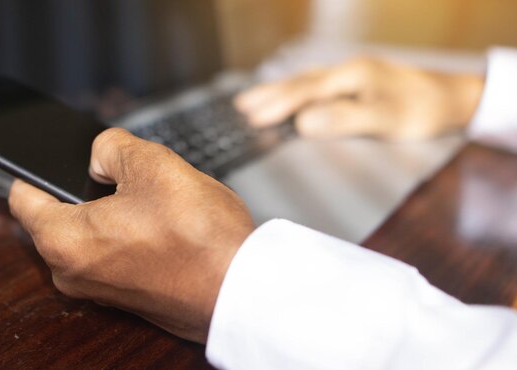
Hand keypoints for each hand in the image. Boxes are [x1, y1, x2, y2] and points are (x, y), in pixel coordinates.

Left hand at [8, 128, 254, 342]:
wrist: (241, 289)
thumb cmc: (199, 237)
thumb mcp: (152, 165)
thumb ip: (110, 146)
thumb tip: (99, 154)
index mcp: (64, 240)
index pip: (22, 196)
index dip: (34, 167)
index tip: (47, 155)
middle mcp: (73, 273)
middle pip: (61, 214)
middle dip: (88, 188)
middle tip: (126, 174)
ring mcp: (101, 289)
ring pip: (92, 233)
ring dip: (114, 211)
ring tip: (153, 200)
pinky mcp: (128, 296)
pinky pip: (114, 254)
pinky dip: (130, 235)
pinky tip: (164, 225)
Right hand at [236, 58, 483, 140]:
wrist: (453, 97)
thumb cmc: (422, 110)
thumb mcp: (385, 119)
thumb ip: (343, 120)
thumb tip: (302, 124)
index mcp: (351, 76)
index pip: (305, 91)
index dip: (277, 105)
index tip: (251, 119)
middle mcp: (347, 71)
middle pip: (299, 82)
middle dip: (268, 95)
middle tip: (239, 107)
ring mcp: (351, 75)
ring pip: (306, 81)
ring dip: (278, 92)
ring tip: (252, 101)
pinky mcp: (356, 83)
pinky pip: (316, 85)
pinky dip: (296, 92)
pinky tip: (290, 98)